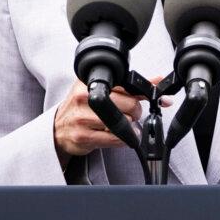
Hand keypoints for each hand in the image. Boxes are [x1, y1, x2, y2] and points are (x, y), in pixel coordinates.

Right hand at [53, 77, 168, 166]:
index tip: (160, 98)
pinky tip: (121, 135)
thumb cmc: (82, 108)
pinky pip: (115, 138)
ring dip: (129, 126)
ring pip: (123, 122)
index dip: (145, 92)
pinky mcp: (83, 136)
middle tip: (131, 114)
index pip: (126, 85)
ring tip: (122, 124)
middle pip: (129, 104)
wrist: (59, 128)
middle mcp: (84, 97)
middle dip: (136, 112)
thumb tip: (157, 81)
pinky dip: (124, 139)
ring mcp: (82, 117)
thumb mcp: (102, 91)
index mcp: (89, 81)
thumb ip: (129, 86)